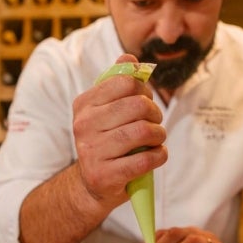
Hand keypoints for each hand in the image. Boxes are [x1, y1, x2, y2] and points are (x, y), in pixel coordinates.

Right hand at [72, 55, 166, 208]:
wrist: (93, 184)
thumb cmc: (106, 142)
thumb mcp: (106, 111)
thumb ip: (118, 83)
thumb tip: (130, 58)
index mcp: (84, 104)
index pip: (126, 82)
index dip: (144, 91)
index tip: (145, 103)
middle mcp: (83, 125)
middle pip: (138, 105)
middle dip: (155, 114)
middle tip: (154, 123)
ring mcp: (92, 151)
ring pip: (143, 131)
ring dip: (158, 136)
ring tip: (155, 140)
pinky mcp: (104, 175)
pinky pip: (145, 159)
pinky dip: (159, 156)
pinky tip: (155, 155)